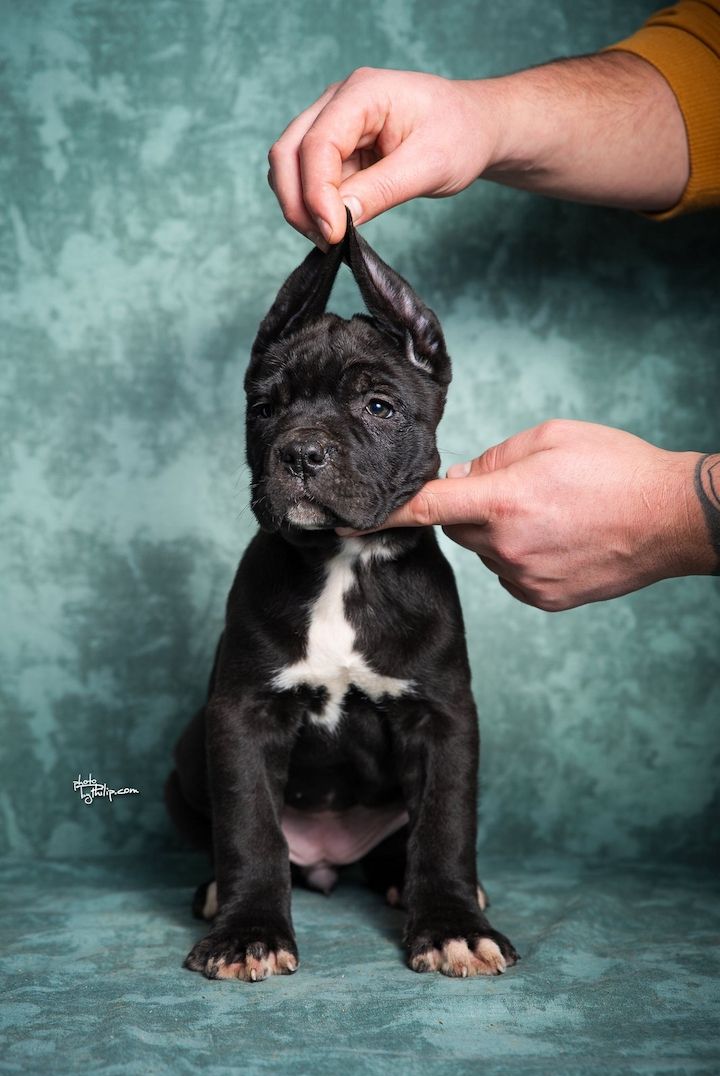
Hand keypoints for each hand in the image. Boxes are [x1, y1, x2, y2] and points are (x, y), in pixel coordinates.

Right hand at [268, 68, 501, 244]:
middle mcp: (339, 102)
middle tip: (323, 241)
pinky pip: (310, 179)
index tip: (332, 234)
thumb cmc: (461, 135)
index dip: (317, 192)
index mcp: (364, 93)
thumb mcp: (431, 166)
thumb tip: (338, 219)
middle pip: (289, 151)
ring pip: (292, 167)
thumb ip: (382, 190)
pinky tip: (335, 227)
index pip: (317, 143)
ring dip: (301, 206)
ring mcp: (333, 123)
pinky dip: (314, 206)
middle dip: (297, 201)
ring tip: (330, 238)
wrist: (476, 127)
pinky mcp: (337, 148)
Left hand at [342, 420, 713, 610]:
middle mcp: (507, 547)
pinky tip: (558, 540)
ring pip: (486, 551)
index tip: (342, 521)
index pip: (424, 508)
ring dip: (500, 533)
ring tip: (550, 515)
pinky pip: (511, 574)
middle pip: (459, 527)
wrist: (673, 519)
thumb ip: (494, 459)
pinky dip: (521, 557)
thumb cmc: (617, 470)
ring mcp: (526, 579)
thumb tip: (460, 480)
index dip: (381, 514)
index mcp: (504, 501)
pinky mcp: (544, 599)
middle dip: (473, 508)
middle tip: (517, 491)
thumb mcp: (551, 438)